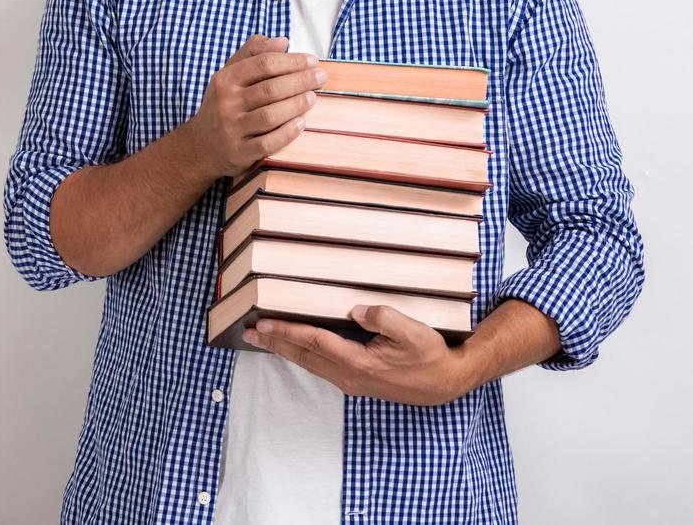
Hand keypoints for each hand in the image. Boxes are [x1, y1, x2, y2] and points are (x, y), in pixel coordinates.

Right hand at [183, 34, 325, 180]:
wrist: (202, 145)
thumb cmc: (224, 104)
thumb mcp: (230, 74)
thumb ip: (253, 53)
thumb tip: (282, 41)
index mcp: (225, 80)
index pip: (264, 64)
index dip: (292, 60)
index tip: (312, 60)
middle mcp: (226, 103)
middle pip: (271, 89)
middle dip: (301, 81)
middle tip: (321, 77)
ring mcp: (232, 129)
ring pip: (271, 115)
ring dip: (297, 105)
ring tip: (313, 97)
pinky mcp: (239, 153)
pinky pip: (268, 143)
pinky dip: (287, 133)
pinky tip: (302, 123)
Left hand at [242, 305, 472, 406]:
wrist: (445, 383)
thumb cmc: (430, 355)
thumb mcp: (412, 331)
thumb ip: (382, 317)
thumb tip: (354, 309)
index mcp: (358, 363)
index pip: (314, 342)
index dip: (287, 331)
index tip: (263, 324)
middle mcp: (349, 376)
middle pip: (303, 356)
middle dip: (274, 343)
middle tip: (247, 334)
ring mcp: (351, 381)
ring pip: (309, 363)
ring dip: (284, 350)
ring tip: (261, 340)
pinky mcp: (355, 381)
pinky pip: (320, 367)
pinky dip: (301, 355)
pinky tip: (293, 348)